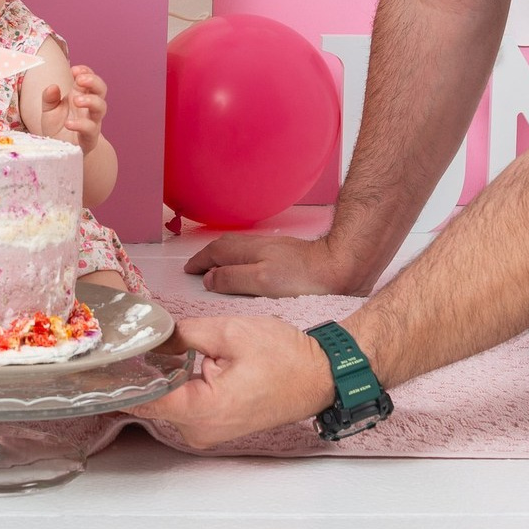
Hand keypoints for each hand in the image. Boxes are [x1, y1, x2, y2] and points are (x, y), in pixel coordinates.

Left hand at [41, 65, 107, 153]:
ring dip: (91, 100)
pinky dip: (81, 125)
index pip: (89, 78)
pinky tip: (69, 123)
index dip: (85, 71)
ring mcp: (92, 121)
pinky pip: (91, 129)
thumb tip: (52, 86)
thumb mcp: (48, 110)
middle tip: (80, 79)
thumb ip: (49, 98)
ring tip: (76, 100)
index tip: (74, 69)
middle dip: (94, 81)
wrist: (62, 153)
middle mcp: (89, 107)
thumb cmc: (58, 128)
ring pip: (101, 107)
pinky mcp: (90, 138)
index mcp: (80, 95)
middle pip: (101, 89)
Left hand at [133, 316, 332, 448]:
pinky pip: (181, 404)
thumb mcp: (227, 332)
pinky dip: (173, 383)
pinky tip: (169, 359)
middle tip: (126, 340)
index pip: (144, 400)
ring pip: (165, 401)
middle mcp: (200, 430)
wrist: (318, 375)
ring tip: (147, 345)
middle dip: (139, 370)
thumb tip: (150, 336)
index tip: (98, 363)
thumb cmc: (282, 356)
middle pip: (152, 400)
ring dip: (157, 375)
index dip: (119, 380)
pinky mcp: (213, 425)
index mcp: (203, 409)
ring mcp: (207, 431)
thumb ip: (182, 334)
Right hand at [184, 233, 372, 297]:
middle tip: (196, 267)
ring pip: (238, 248)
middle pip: (224, 246)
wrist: (340, 268)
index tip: (188, 270)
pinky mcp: (284, 255)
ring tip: (216, 267)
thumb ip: (233, 279)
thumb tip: (209, 278)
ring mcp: (272, 249)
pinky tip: (246, 268)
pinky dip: (239, 259)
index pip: (215, 252)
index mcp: (248, 252)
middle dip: (207, 255)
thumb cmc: (305, 278)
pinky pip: (251, 253)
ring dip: (222, 255)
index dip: (199, 261)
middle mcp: (257, 246)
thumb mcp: (263, 282)